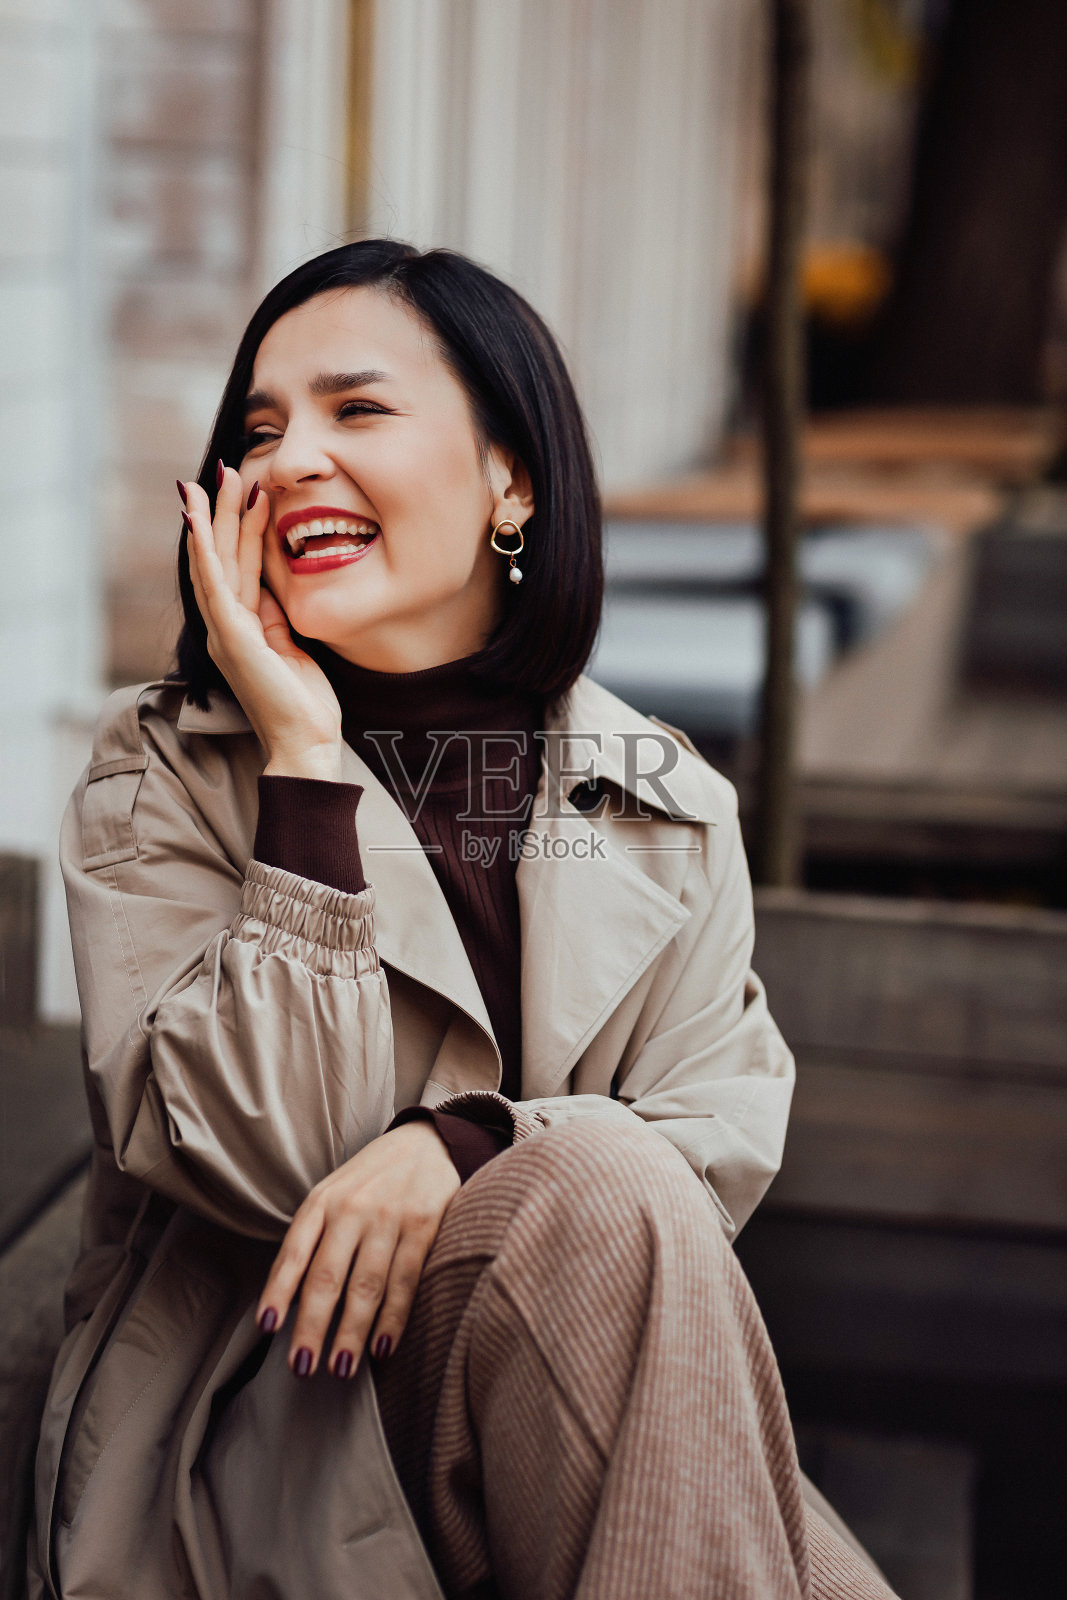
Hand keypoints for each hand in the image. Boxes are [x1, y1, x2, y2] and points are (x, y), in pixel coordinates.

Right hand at [184, 464, 343, 778]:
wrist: (306, 743)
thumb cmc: (304, 704)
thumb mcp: (293, 648)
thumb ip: (277, 618)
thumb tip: (272, 588)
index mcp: (241, 629)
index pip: (235, 568)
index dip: (235, 529)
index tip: (243, 492)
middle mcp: (225, 628)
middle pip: (221, 558)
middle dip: (222, 511)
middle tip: (226, 468)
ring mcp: (225, 633)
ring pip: (216, 563)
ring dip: (214, 519)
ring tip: (217, 479)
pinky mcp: (233, 640)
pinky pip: (216, 587)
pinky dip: (206, 553)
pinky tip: (199, 523)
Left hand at [256, 1120, 460, 1377]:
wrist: (426, 1142)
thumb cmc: (371, 1180)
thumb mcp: (334, 1194)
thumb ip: (314, 1237)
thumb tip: (290, 1301)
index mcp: (322, 1200)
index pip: (294, 1250)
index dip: (278, 1289)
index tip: (267, 1326)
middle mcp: (352, 1207)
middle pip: (327, 1276)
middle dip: (312, 1326)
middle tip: (301, 1367)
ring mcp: (389, 1216)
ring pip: (366, 1285)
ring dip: (352, 1332)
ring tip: (340, 1368)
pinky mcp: (424, 1225)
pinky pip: (405, 1280)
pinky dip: (393, 1318)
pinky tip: (382, 1348)